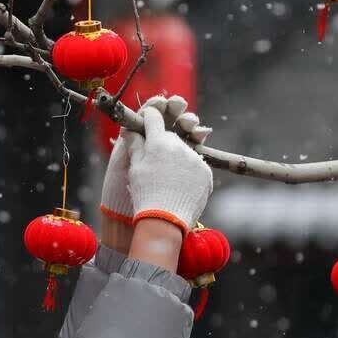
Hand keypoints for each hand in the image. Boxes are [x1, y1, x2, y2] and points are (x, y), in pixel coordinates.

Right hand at [100, 94, 211, 223]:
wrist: (165, 221)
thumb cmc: (145, 194)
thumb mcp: (134, 168)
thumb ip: (135, 145)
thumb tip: (131, 129)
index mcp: (158, 142)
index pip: (153, 117)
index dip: (148, 118)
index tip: (145, 122)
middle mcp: (179, 146)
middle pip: (170, 135)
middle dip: (162, 142)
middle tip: (155, 159)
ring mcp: (195, 159)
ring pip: (184, 150)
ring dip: (177, 157)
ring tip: (168, 175)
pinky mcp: (206, 172)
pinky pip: (196, 165)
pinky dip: (188, 171)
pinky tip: (179, 183)